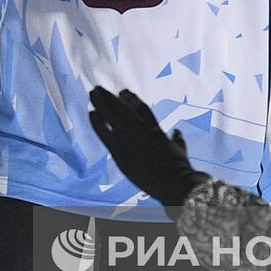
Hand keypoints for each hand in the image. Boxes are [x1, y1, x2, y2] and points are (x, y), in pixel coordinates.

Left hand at [88, 87, 209, 205]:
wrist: (173, 181)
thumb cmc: (179, 167)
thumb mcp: (179, 149)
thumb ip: (177, 139)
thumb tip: (177, 132)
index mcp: (154, 127)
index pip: (141, 107)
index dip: (131, 98)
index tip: (123, 92)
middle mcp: (140, 129)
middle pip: (123, 107)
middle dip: (110, 97)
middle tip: (99, 89)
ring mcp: (129, 139)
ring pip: (112, 115)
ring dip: (101, 103)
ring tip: (92, 94)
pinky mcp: (119, 151)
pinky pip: (104, 132)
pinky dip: (97, 122)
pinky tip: (91, 112)